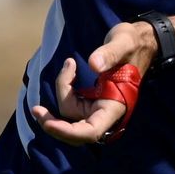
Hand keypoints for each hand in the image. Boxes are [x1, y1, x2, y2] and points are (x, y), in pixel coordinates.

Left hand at [30, 21, 157, 145]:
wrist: (138, 41)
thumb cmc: (133, 43)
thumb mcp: (123, 42)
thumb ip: (110, 53)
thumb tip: (93, 64)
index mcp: (116, 106)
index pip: (92, 131)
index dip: (70, 132)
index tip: (50, 124)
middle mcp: (105, 111)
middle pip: (75, 129)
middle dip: (54, 123)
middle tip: (36, 110)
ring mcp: (97, 106)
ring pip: (70, 113)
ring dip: (62, 91)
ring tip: (69, 65)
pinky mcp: (90, 99)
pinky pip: (71, 102)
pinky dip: (64, 89)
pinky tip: (67, 71)